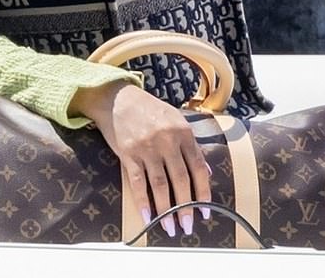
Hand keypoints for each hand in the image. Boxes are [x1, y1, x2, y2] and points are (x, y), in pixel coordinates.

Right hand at [70, 82, 209, 237]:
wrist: (117, 97)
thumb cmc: (149, 109)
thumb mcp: (176, 119)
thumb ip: (192, 145)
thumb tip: (206, 172)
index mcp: (182, 133)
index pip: (198, 168)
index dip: (203, 193)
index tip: (205, 212)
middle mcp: (166, 141)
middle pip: (180, 181)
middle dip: (185, 208)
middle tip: (188, 227)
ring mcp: (146, 148)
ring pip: (159, 185)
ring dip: (166, 210)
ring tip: (170, 228)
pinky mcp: (128, 153)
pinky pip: (136, 182)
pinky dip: (142, 202)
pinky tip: (147, 217)